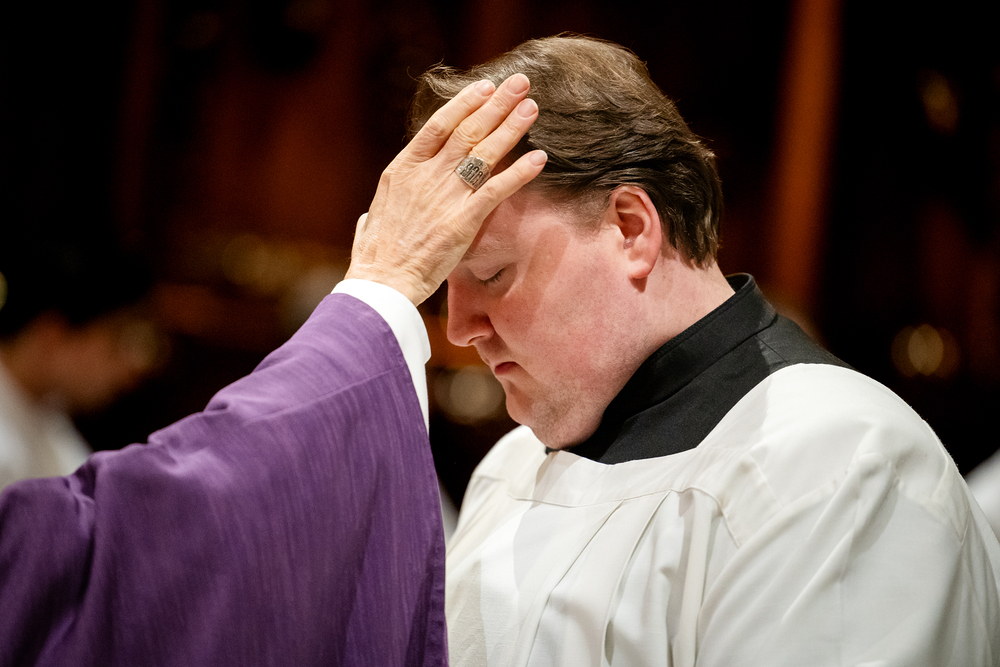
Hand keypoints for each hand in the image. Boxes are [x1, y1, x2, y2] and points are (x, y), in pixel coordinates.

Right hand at [345, 73, 546, 304]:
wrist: (381, 284)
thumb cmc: (373, 259)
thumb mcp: (369, 224)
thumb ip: (374, 215)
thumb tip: (369, 219)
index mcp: (402, 170)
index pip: (437, 126)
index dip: (464, 104)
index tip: (484, 86)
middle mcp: (425, 176)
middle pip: (467, 131)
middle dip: (496, 105)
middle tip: (520, 84)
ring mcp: (445, 197)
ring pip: (484, 153)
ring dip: (511, 128)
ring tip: (532, 108)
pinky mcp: (463, 221)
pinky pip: (497, 190)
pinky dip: (520, 172)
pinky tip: (539, 158)